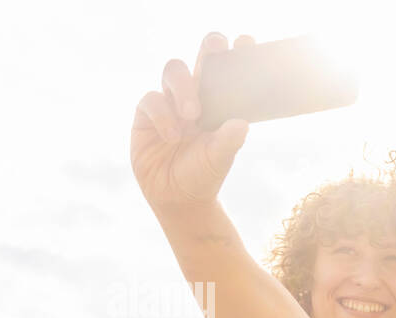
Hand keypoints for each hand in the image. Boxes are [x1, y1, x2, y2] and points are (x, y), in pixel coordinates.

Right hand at [131, 33, 252, 209]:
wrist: (176, 198)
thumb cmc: (203, 174)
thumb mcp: (219, 159)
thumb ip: (229, 140)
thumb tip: (242, 123)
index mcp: (219, 104)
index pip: (228, 74)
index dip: (236, 54)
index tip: (247, 41)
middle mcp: (195, 97)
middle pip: (201, 60)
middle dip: (209, 48)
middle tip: (217, 47)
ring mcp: (170, 101)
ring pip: (173, 71)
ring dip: (184, 89)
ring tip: (192, 115)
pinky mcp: (147, 113)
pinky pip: (152, 100)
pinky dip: (162, 116)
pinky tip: (172, 135)